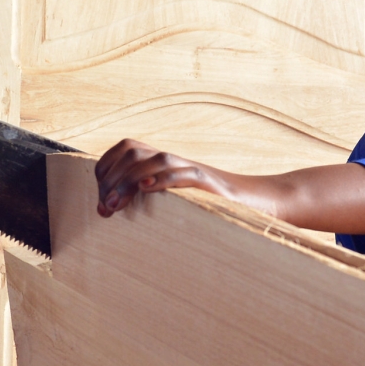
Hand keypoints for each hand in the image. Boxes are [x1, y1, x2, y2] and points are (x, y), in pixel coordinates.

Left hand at [93, 139, 364, 234]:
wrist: (265, 204)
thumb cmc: (222, 211)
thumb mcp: (183, 205)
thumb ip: (159, 203)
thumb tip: (123, 216)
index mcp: (168, 164)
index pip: (126, 149)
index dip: (106, 168)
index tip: (99, 198)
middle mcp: (179, 161)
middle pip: (133, 150)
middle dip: (111, 177)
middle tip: (104, 209)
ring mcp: (195, 170)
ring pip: (154, 159)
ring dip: (129, 181)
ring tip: (114, 205)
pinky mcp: (212, 184)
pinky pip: (184, 174)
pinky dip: (162, 179)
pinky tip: (146, 190)